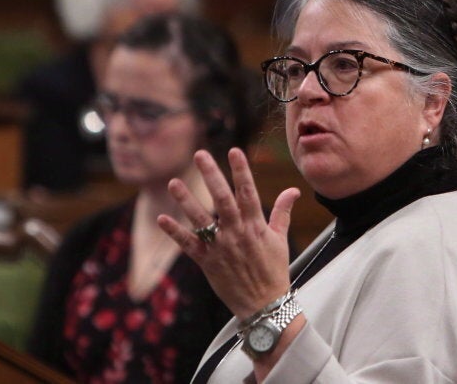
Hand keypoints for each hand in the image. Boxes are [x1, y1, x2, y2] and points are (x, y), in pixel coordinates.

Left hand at [157, 148, 300, 318]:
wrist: (264, 305)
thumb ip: (283, 212)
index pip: (248, 192)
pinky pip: (189, 246)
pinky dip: (175, 233)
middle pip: (222, 199)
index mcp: (255, 226)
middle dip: (211, 175)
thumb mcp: (281, 239)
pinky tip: (163, 218)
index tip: (234, 151)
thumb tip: (293, 190)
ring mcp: (220, 248)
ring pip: (201, 220)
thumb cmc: (274, 269)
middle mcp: (237, 233)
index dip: (241, 171)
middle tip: (200, 154)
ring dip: (187, 201)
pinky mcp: (207, 262)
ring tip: (173, 182)